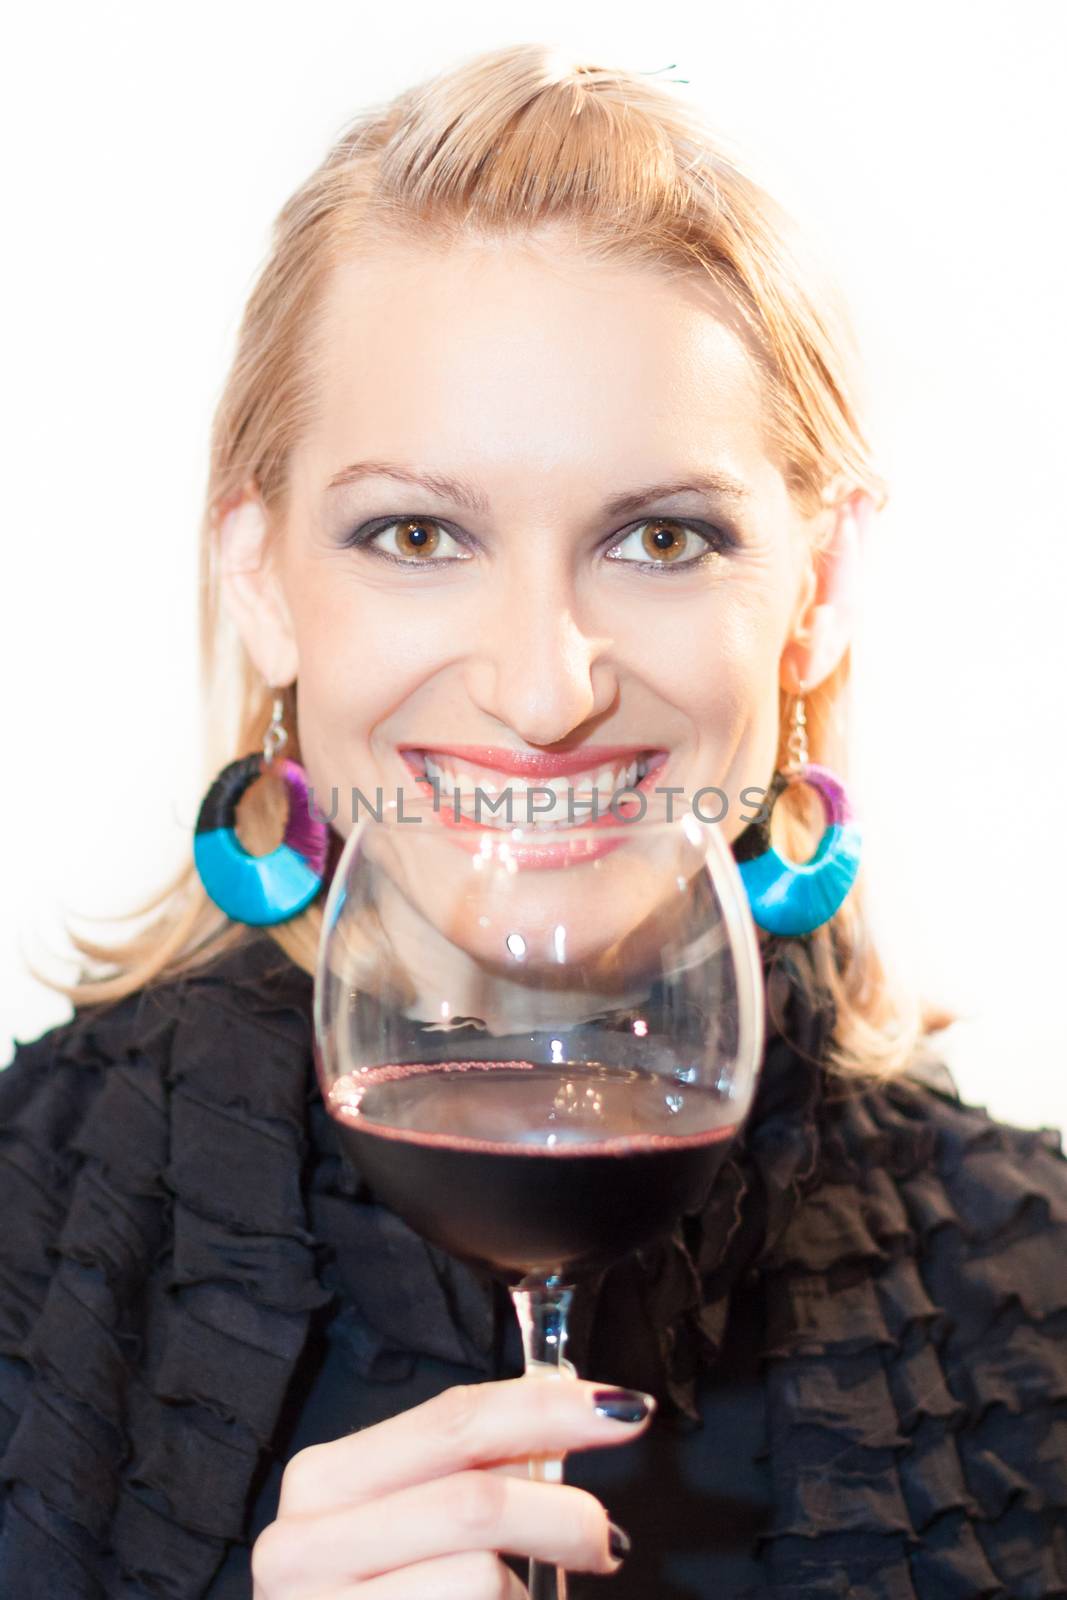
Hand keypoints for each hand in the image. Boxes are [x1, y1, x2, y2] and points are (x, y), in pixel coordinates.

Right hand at [251, 1375, 654, 1596]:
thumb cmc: (380, 1594)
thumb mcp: (405, 1521)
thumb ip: (471, 1471)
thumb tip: (567, 1430)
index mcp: (325, 1479)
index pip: (452, 1420)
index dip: (545, 1408)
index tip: (622, 1410)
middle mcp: (305, 1542)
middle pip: (472, 1501)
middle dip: (562, 1514)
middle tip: (606, 1539)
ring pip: (478, 1577)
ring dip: (525, 1593)